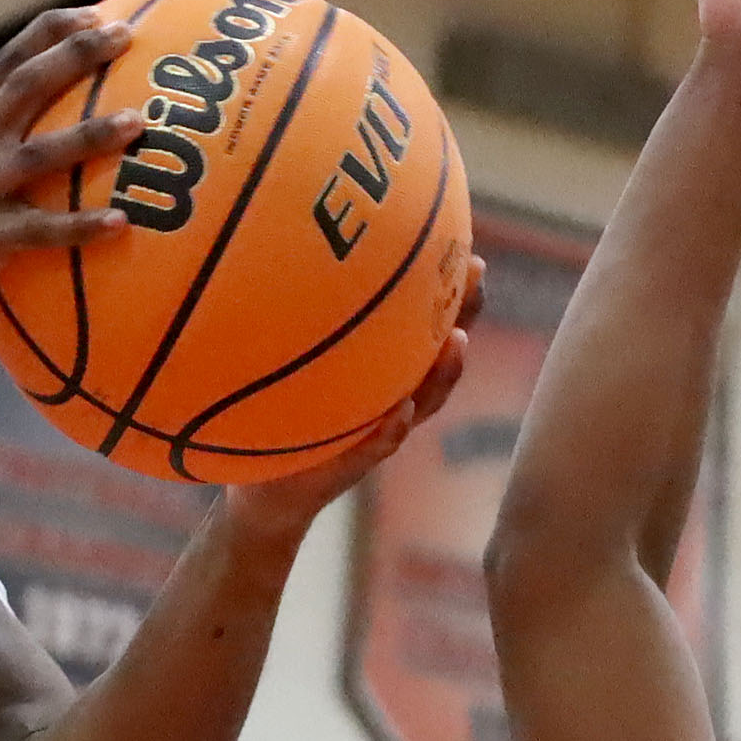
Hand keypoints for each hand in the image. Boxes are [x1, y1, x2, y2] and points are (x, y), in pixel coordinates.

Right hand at [0, 5, 146, 334]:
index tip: (93, 14)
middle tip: (126, 35)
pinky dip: (79, 226)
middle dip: (76, 56)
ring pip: (41, 153)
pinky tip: (120, 223)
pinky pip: (40, 231)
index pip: (6, 62)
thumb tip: (25, 120)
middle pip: (27, 86)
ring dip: (91, 135)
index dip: (50, 33)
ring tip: (137, 123)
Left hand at [219, 255, 483, 546]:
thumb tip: (281, 252)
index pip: (425, 322)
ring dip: (443, 373)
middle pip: (441, 352)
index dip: (452, 290)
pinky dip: (393, 429)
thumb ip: (296, 322)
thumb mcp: (285, 361)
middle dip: (464, 315)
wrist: (265, 488)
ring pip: (426, 399)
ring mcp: (382, 429)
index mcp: (383, 367)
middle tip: (475, 279)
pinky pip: (380, 444)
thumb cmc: (278, 417)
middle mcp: (393, 394)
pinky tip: (402, 410)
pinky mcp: (355, 462)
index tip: (467, 253)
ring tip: (456, 343)